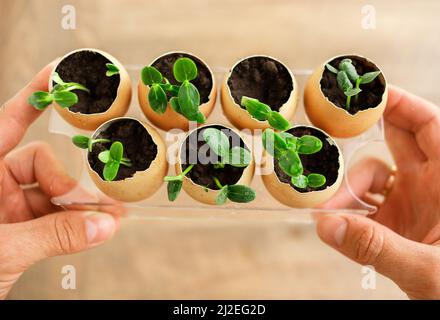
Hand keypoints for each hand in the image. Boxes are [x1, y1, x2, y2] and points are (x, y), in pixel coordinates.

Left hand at [0, 63, 121, 298]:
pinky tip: (95, 229)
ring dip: (78, 207)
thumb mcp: (2, 252)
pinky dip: (74, 223)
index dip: (34, 95)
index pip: (7, 122)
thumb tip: (103, 226)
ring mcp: (4, 207)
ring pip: (51, 192)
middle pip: (40, 163)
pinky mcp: (17, 228)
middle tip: (97, 203)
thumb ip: (54, 236)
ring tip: (104, 220)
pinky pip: (53, 216)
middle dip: (69, 185)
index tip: (59, 73)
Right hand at [316, 85, 439, 298]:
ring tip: (327, 211)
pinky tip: (333, 223)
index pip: (429, 126)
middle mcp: (431, 187)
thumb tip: (327, 226)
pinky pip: (364, 207)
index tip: (367, 93)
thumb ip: (378, 248)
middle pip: (396, 143)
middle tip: (329, 133)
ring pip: (371, 179)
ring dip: (346, 191)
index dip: (402, 103)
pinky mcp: (395, 224)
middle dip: (361, 138)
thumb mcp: (429, 271)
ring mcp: (412, 205)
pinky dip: (346, 213)